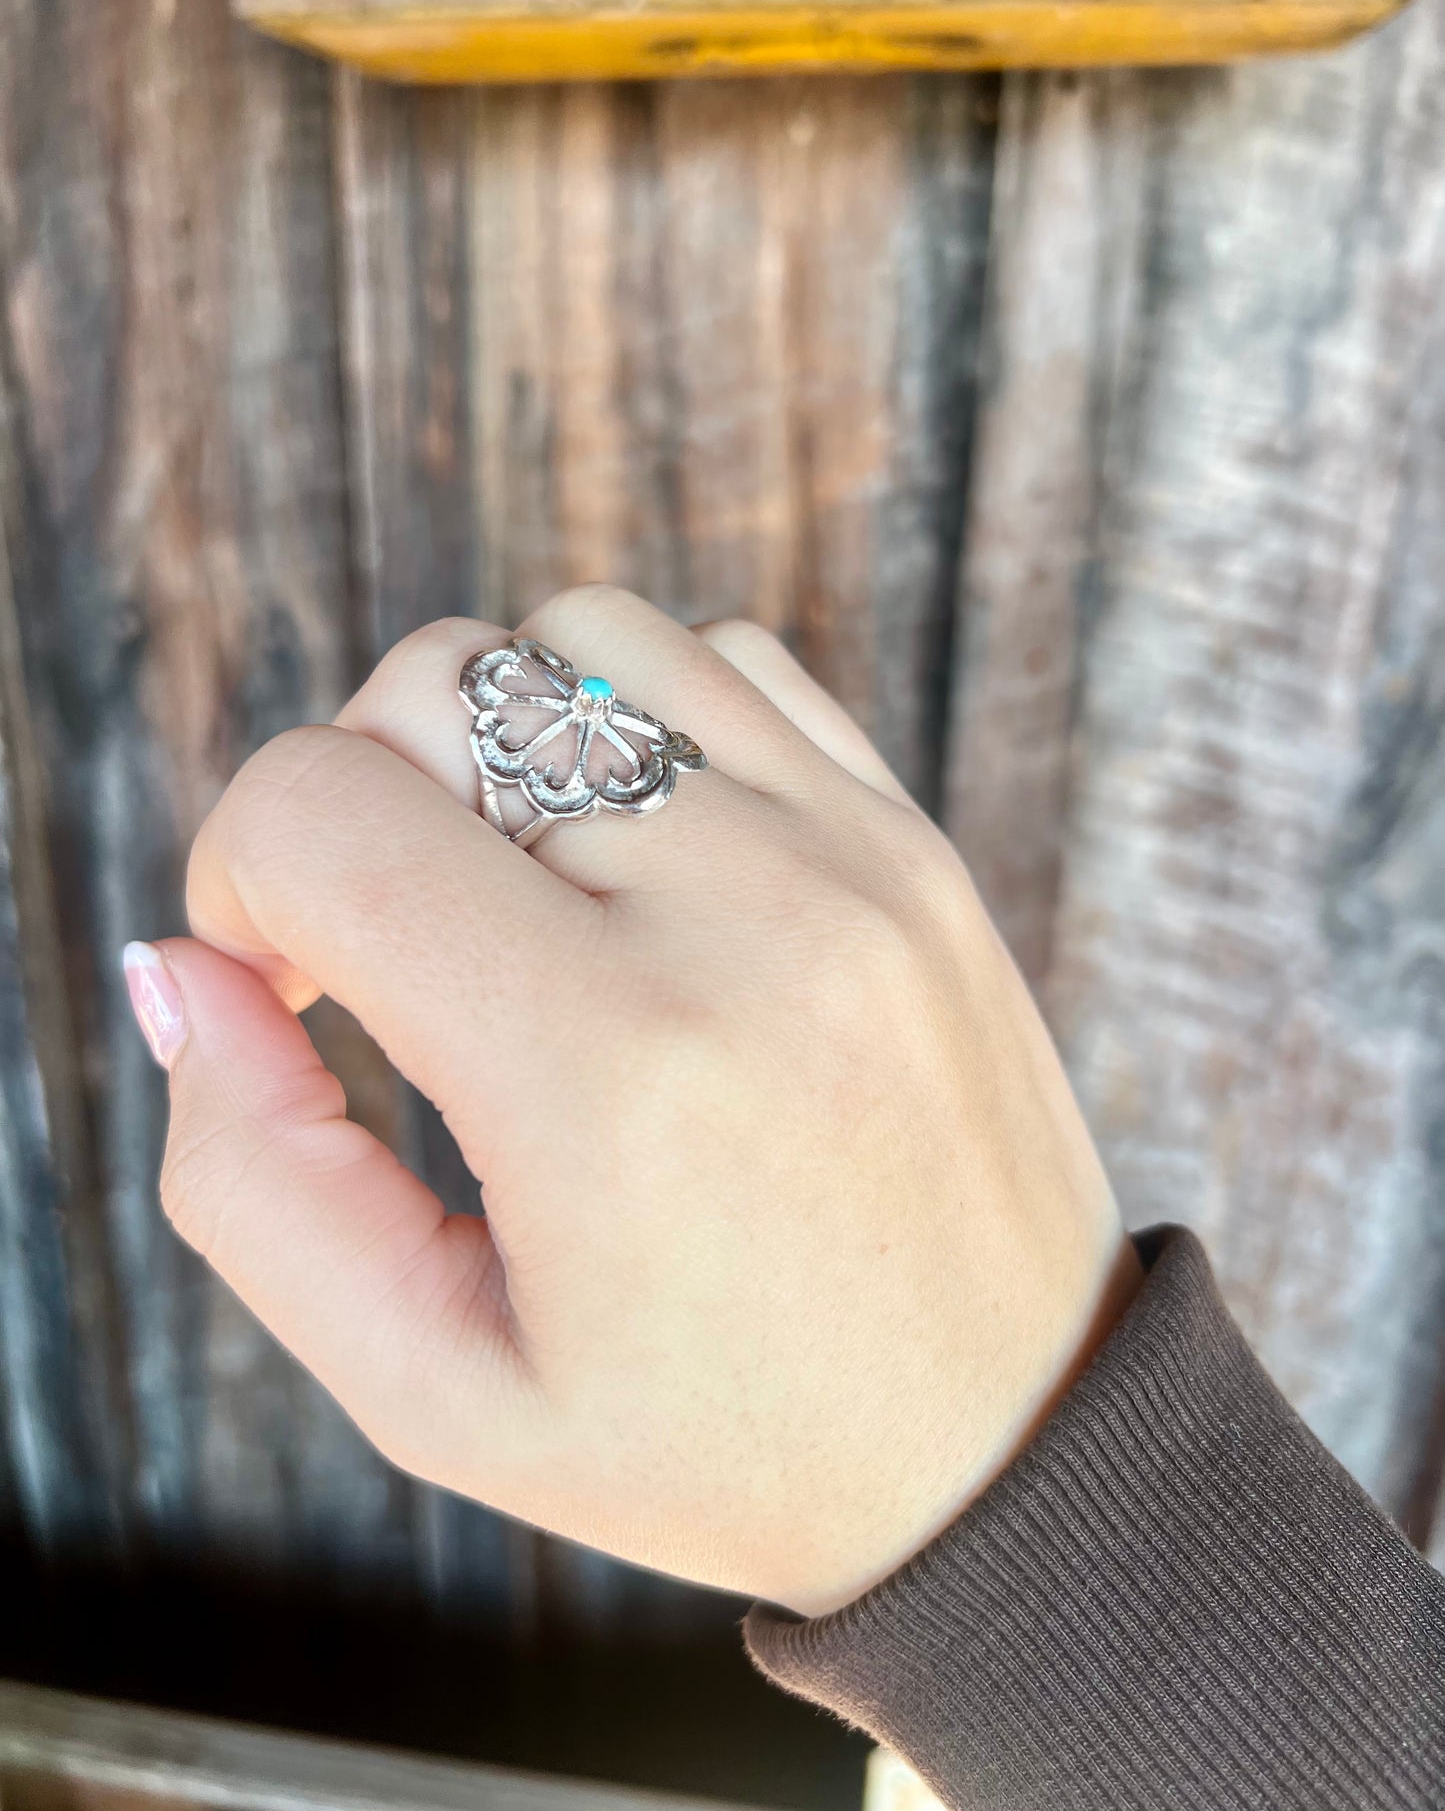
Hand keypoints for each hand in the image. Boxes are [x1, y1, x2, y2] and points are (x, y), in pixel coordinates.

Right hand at [128, 588, 1137, 1616]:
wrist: (1012, 1443)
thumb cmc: (720, 1438)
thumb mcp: (438, 1390)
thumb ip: (255, 1179)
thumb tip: (185, 968)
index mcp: (606, 1071)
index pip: (320, 814)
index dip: (240, 881)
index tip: (292, 984)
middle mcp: (741, 919)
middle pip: (434, 689)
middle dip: (354, 802)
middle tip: (396, 954)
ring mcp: (848, 855)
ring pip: (573, 637)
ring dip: (492, 738)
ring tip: (517, 896)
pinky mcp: (910, 837)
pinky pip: (726, 661)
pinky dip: (635, 719)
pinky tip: (638, 860)